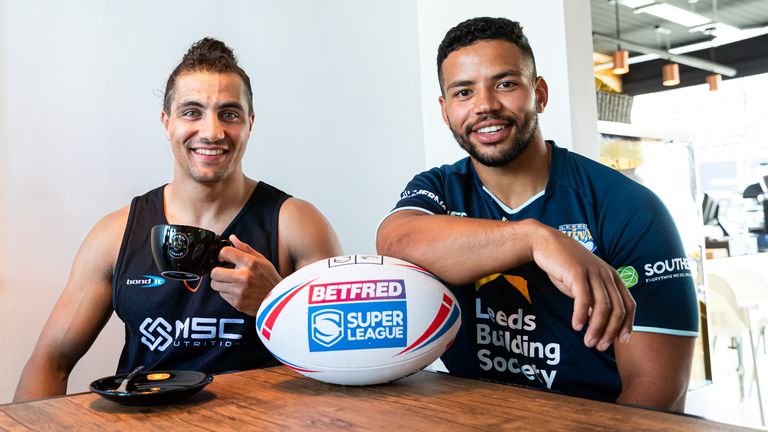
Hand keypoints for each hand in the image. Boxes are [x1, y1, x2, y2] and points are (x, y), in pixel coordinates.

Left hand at [210, 234, 281, 315]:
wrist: (279, 300)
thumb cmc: (270, 278)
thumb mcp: (261, 260)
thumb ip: (244, 248)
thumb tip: (232, 238)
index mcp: (250, 263)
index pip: (225, 252)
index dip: (221, 254)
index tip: (223, 258)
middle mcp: (244, 277)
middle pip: (215, 272)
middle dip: (217, 271)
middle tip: (223, 272)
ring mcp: (240, 291)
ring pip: (215, 285)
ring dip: (221, 282)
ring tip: (231, 281)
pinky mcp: (237, 303)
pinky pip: (222, 295)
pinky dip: (227, 292)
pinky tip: (237, 290)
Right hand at [530, 226, 635, 350]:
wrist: (546, 243)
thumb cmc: (565, 265)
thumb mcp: (585, 282)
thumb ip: (594, 298)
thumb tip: (598, 322)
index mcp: (612, 277)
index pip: (628, 304)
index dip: (627, 325)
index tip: (621, 341)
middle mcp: (606, 275)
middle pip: (617, 310)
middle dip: (610, 332)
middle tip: (599, 347)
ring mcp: (592, 273)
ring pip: (602, 307)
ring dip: (596, 328)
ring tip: (588, 342)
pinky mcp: (577, 273)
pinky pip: (583, 299)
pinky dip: (581, 315)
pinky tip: (576, 326)